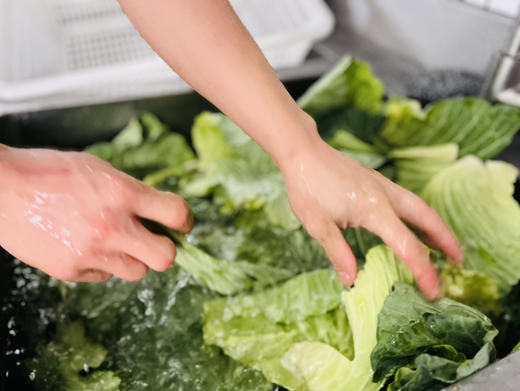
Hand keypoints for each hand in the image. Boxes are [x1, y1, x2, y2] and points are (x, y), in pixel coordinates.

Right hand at [0, 146, 191, 281]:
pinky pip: (104, 276)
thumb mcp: (100, 170)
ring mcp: (91, 252)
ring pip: (137, 272)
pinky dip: (104, 265)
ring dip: (134, 259)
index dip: (186, 221)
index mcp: (122, 192)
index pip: (177, 213)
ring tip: (117, 242)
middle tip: (157, 241)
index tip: (183, 224)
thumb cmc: (49, 172)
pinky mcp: (71, 270)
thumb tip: (158, 212)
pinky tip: (87, 246)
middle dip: (166, 250)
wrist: (0, 189)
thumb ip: (132, 191)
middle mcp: (112, 225)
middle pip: (166, 257)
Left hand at [280, 132, 461, 299]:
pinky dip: (418, 214)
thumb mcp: (318, 226)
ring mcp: (382, 185)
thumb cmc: (308, 187)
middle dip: (446, 240)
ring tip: (443, 245)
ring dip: (435, 225)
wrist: (303, 152)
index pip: (408, 246)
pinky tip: (412, 223)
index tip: (434, 291)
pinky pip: (406, 199)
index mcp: (374, 210)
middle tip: (459, 260)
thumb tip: (352, 280)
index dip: (423, 271)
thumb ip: (339, 253)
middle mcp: (386, 195)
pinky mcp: (376, 181)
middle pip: (427, 218)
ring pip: (420, 206)